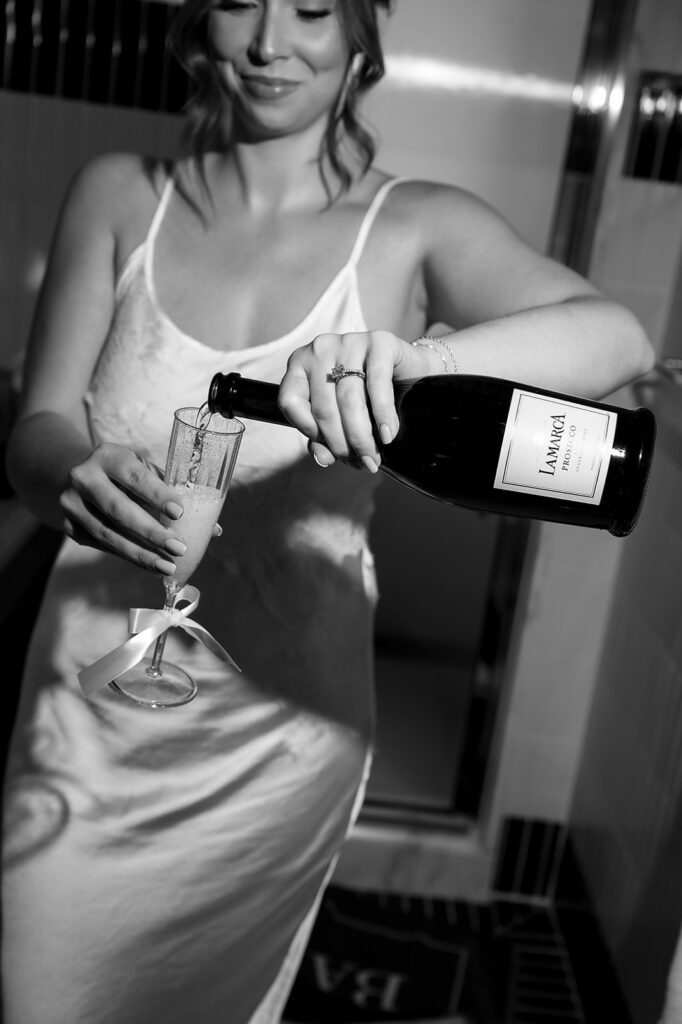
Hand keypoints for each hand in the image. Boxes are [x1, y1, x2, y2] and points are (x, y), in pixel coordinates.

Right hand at [60, 442, 188, 575]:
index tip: (179, 513)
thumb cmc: (123, 475)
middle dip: (151, 532)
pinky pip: (102, 545)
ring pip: (108, 534)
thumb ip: (172, 493)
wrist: (75, 477)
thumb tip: (212, 529)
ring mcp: (72, 503)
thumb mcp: (142, 471)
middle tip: (179, 548)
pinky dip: (128, 556)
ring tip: (167, 566)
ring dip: (141, 553)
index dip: (157, 494)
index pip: (134, 476)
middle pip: (118, 509)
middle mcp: (84, 477)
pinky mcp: (70, 526)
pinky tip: (150, 564)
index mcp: (108, 455)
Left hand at [278, 330, 436, 470]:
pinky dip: (383, 415)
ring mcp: (349, 342)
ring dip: (362, 436)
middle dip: (342, 444)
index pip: (290, 402)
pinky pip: (377, 384)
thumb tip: (322, 458)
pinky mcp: (379, 341)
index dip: (308, 431)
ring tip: (373, 456)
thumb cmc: (368, 397)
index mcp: (300, 364)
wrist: (410, 372)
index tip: (329, 450)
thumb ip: (323, 437)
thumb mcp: (339, 417)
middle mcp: (320, 349)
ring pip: (349, 400)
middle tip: (360, 462)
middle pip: (323, 407)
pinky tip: (387, 435)